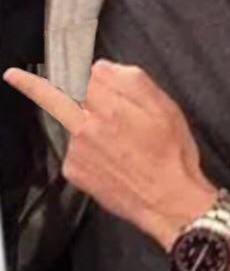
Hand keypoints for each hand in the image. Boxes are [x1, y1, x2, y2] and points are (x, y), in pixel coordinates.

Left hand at [3, 61, 215, 249]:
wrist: (169, 201)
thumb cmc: (172, 154)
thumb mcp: (164, 105)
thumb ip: (130, 79)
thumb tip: (101, 68)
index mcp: (110, 106)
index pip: (82, 76)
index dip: (83, 72)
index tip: (46, 69)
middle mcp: (86, 128)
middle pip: (57, 98)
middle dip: (32, 87)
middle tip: (12, 77)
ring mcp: (77, 152)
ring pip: (72, 124)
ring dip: (84, 123)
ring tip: (118, 141)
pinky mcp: (75, 173)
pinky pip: (74, 149)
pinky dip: (86, 148)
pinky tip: (110, 158)